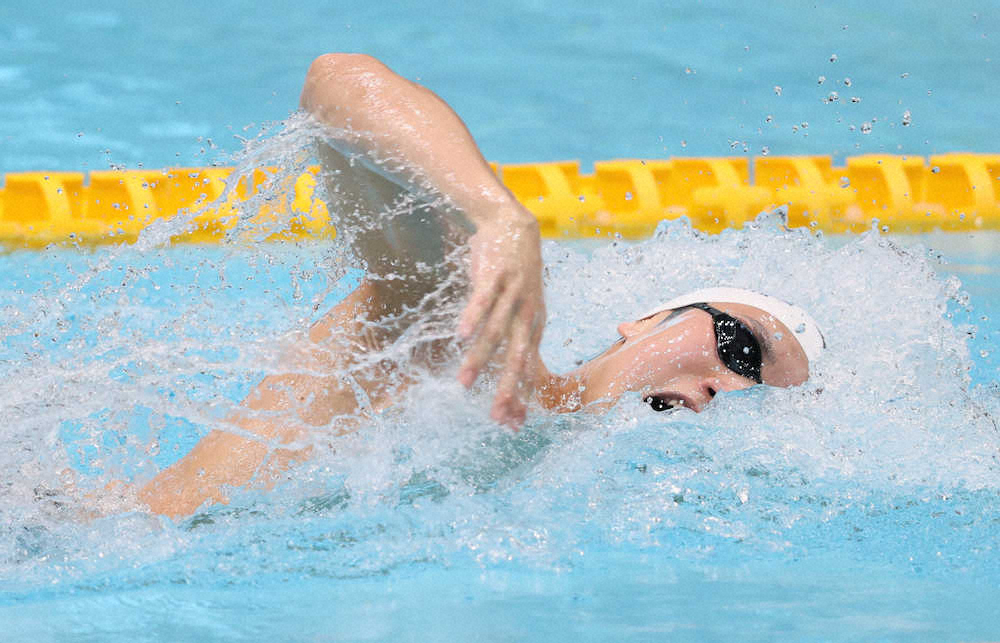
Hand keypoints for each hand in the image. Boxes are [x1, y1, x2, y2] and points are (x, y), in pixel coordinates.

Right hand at [457, 208, 544, 427]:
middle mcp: (527, 312)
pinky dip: (472, 317)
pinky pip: (483, 299)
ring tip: (464, 384)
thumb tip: (501, 365)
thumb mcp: (519, 306)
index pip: (529, 367)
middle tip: (496, 417)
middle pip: (517, 357)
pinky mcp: (496, 274)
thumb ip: (512, 334)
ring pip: (495, 332)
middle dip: (506, 389)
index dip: (521, 396)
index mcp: (534, 324)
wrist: (512, 224)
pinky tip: (460, 335)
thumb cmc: (512, 271)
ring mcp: (512, 292)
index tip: (512, 424)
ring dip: (479, 359)